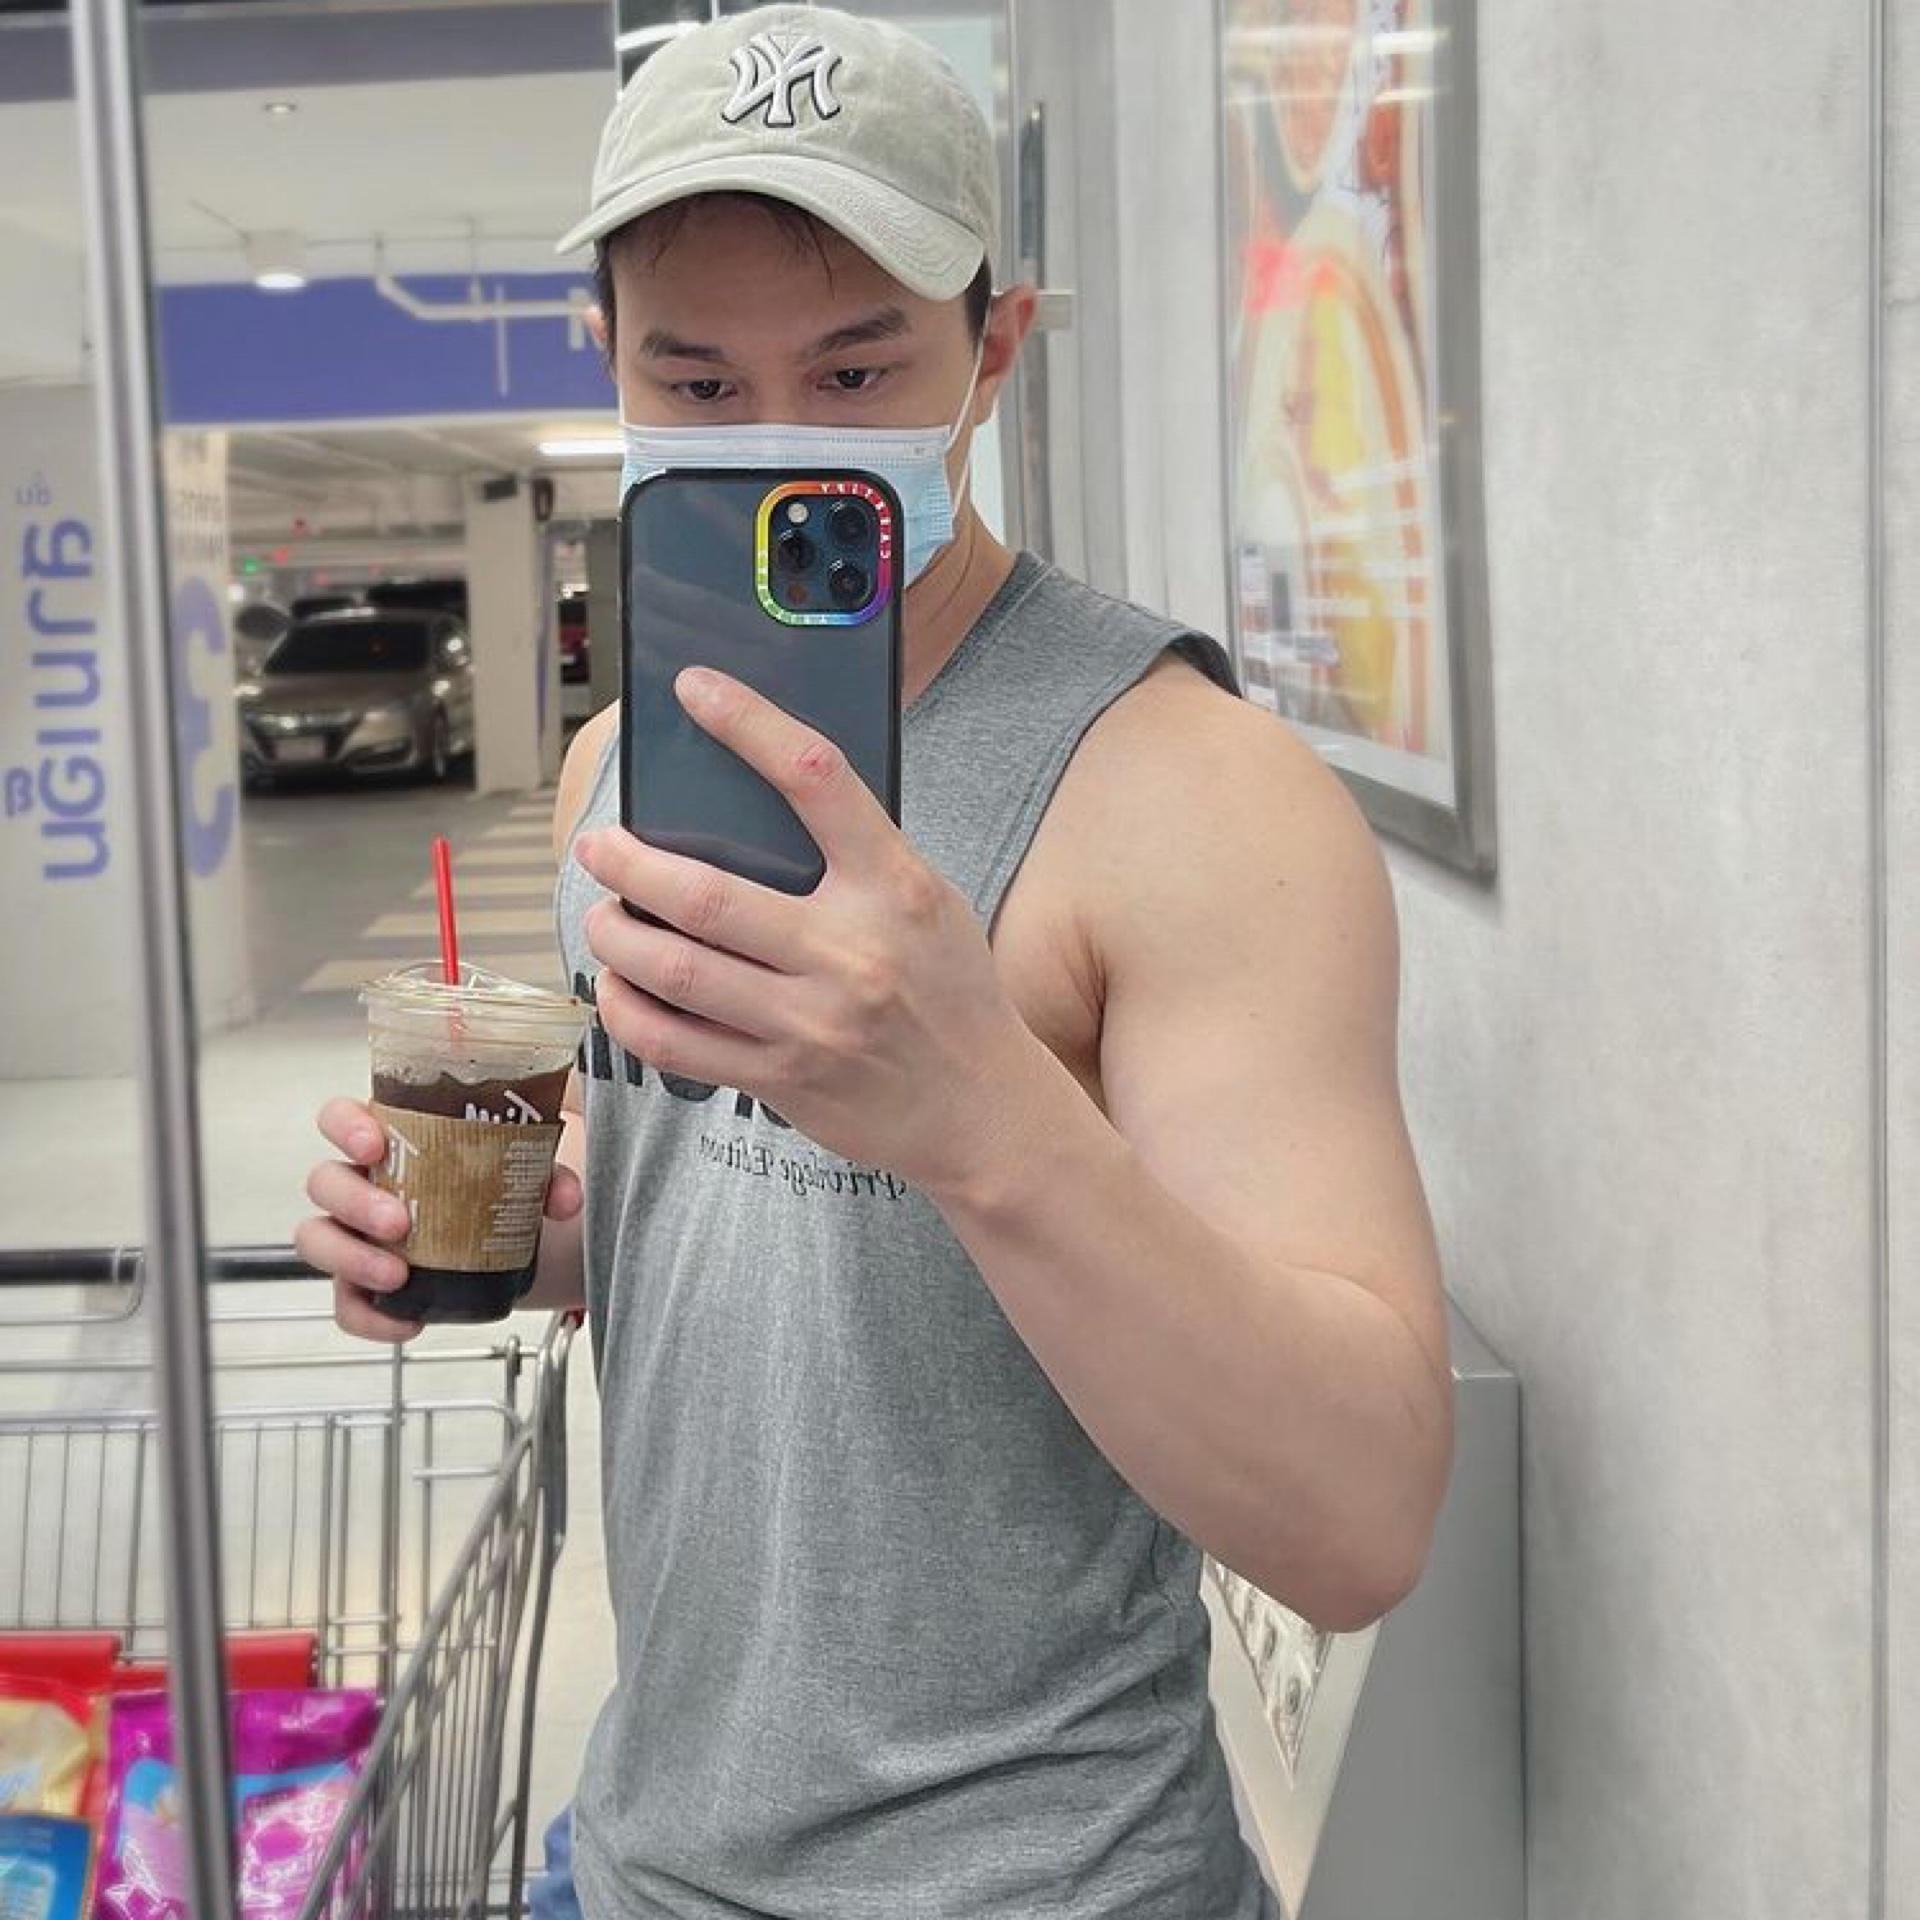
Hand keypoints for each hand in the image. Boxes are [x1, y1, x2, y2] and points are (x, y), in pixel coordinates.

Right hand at [296, 1096, 584, 1339]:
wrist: (523, 1236)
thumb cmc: (501, 1178)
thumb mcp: (530, 1156)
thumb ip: (550, 1163)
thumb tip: (566, 1195)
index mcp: (392, 1137)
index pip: (340, 1117)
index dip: (345, 1126)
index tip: (375, 1144)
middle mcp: (364, 1182)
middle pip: (325, 1181)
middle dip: (355, 1202)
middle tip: (399, 1222)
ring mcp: (358, 1234)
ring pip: (318, 1240)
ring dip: (351, 1257)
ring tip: (398, 1275)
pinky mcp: (368, 1283)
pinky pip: (347, 1305)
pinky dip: (370, 1318)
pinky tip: (407, 1323)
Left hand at [575, 667, 1044, 1197]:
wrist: (984, 1110)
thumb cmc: (950, 993)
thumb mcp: (928, 904)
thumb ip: (857, 859)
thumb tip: (748, 807)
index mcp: (894, 887)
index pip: (816, 779)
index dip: (748, 723)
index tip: (694, 688)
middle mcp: (851, 952)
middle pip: (704, 895)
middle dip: (628, 864)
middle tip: (598, 847)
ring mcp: (811, 1023)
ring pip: (675, 970)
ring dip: (615, 937)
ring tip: (601, 916)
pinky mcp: (783, 1080)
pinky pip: (675, 1043)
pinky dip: (628, 1011)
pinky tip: (618, 989)